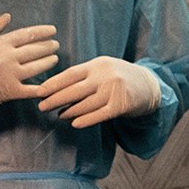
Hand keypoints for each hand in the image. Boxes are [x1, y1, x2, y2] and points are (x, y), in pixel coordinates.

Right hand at [0, 13, 60, 117]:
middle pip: (34, 50)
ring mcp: (9, 76)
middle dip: (48, 46)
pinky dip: (41, 89)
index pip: (26, 34)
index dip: (42, 32)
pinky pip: (30, 90)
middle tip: (56, 45)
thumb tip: (8, 16)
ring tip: (55, 59)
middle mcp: (7, 59)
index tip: (52, 30)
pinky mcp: (9, 93)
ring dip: (48, 63)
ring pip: (36, 68)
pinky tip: (50, 86)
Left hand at [36, 57, 161, 128]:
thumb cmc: (119, 78)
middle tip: (41, 107)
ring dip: (69, 111)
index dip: (53, 84)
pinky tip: (74, 123)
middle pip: (74, 90)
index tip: (39, 92)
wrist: (149, 85)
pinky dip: (85, 120)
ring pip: (85, 104)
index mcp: (97, 64)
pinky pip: (99, 115)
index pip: (70, 74)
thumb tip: (56, 88)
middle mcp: (104, 76)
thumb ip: (83, 76)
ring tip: (59, 115)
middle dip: (55, 99)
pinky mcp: (121, 105)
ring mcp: (113, 90)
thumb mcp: (102, 69)